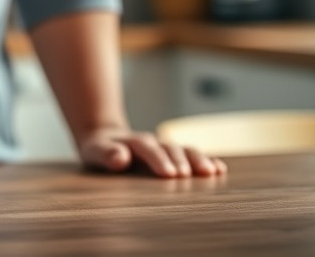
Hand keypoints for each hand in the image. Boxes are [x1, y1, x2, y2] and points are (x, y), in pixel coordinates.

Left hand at [78, 126, 227, 177]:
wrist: (106, 138)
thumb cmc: (99, 151)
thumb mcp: (94, 151)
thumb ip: (106, 154)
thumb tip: (120, 158)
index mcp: (132, 142)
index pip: (146, 148)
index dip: (158, 160)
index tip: (169, 174)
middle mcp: (153, 142)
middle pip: (169, 148)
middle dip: (180, 161)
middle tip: (188, 176)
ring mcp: (165, 147)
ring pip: (184, 150)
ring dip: (198, 160)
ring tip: (212, 173)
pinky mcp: (174, 155)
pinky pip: (192, 155)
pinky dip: (206, 161)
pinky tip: (220, 170)